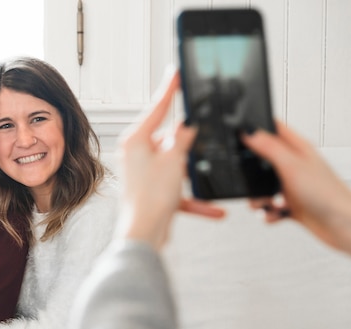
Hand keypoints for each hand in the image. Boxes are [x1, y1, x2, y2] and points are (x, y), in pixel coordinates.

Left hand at [116, 70, 224, 249]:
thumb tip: (188, 126)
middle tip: (203, 132)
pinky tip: (215, 210)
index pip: (156, 108)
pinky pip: (179, 190)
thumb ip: (183, 139)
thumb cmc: (150, 199)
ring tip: (206, 172)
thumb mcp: (174, 160)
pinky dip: (194, 199)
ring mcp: (144, 174)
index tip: (177, 72)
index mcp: (135, 140)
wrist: (143, 235)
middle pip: (169, 138)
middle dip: (188, 141)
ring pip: (176, 164)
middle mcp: (137, 155)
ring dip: (192, 172)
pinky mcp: (154, 192)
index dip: (170, 88)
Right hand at [244, 121, 350, 255]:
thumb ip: (269, 148)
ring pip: (263, 186)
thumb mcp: (292, 166)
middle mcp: (294, 166)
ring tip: (266, 203)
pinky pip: (270, 206)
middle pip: (262, 161)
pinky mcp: (292, 205)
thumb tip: (249, 132)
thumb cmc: (328, 194)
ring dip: (259, 197)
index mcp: (297, 149)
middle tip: (253, 180)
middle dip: (252, 173)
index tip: (241, 137)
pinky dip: (269, 212)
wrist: (343, 226)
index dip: (256, 129)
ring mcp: (293, 185)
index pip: (273, 129)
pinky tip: (275, 214)